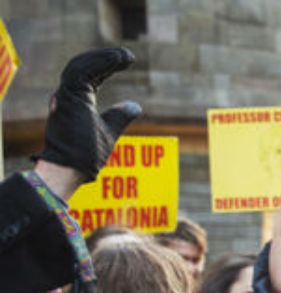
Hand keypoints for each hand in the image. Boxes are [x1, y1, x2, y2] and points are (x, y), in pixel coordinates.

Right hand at [38, 48, 141, 182]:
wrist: (72, 169)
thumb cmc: (86, 155)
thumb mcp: (110, 131)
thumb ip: (119, 116)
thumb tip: (135, 106)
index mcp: (78, 101)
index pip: (92, 75)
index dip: (108, 65)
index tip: (127, 60)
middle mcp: (69, 95)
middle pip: (86, 67)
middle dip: (107, 58)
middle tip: (129, 56)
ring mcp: (66, 96)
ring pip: (82, 65)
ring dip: (105, 58)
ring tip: (125, 56)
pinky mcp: (67, 97)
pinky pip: (81, 71)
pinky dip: (100, 62)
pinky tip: (116, 59)